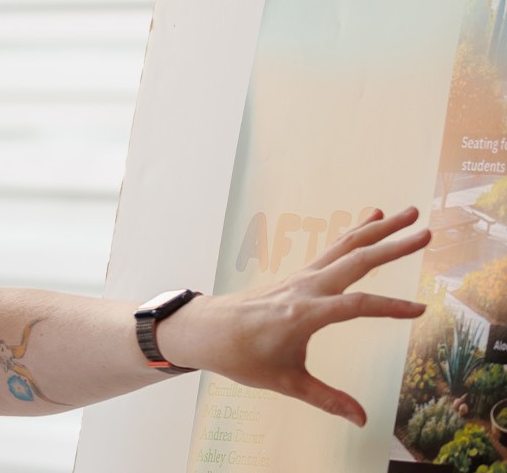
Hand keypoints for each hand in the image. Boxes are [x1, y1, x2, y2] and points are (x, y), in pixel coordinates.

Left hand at [163, 206, 430, 425]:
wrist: (205, 330)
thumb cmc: (241, 357)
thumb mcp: (284, 381)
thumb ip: (325, 399)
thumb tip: (362, 419)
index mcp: (304, 314)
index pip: (357, 306)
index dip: (390, 308)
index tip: (421, 310)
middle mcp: (305, 288)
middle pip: (356, 261)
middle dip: (393, 246)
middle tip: (428, 232)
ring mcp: (302, 278)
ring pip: (345, 247)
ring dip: (378, 229)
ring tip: (409, 213)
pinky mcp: (299, 276)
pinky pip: (333, 250)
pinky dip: (355, 234)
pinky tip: (371, 218)